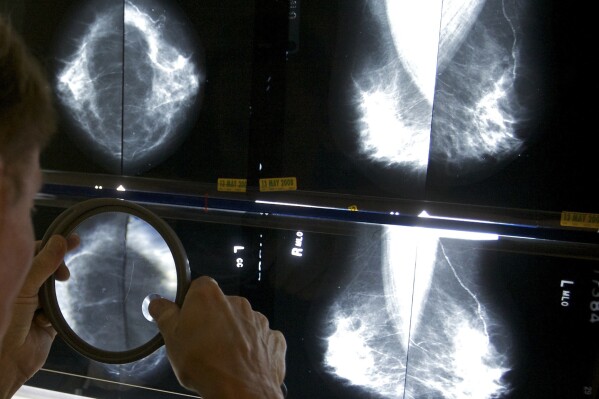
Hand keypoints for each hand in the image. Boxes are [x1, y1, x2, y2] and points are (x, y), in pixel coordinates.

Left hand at [0, 234, 77, 397]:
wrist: (6, 361)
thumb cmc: (5, 320)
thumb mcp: (23, 287)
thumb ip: (43, 263)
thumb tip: (60, 240)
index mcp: (13, 276)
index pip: (34, 251)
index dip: (52, 246)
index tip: (74, 241)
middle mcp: (22, 288)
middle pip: (48, 268)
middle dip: (58, 269)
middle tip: (66, 275)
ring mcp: (34, 305)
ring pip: (55, 289)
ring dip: (55, 294)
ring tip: (53, 298)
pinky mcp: (46, 322)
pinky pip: (60, 310)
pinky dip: (55, 314)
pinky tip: (45, 321)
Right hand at [149, 276, 285, 398]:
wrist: (240, 390)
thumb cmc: (204, 363)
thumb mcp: (171, 338)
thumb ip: (165, 315)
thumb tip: (158, 303)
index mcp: (209, 296)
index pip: (198, 288)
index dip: (191, 305)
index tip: (186, 322)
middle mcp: (237, 302)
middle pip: (221, 306)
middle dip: (213, 321)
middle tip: (202, 345)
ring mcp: (258, 320)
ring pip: (242, 323)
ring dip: (234, 335)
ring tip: (222, 358)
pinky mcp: (273, 338)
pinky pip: (261, 339)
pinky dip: (253, 349)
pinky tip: (243, 363)